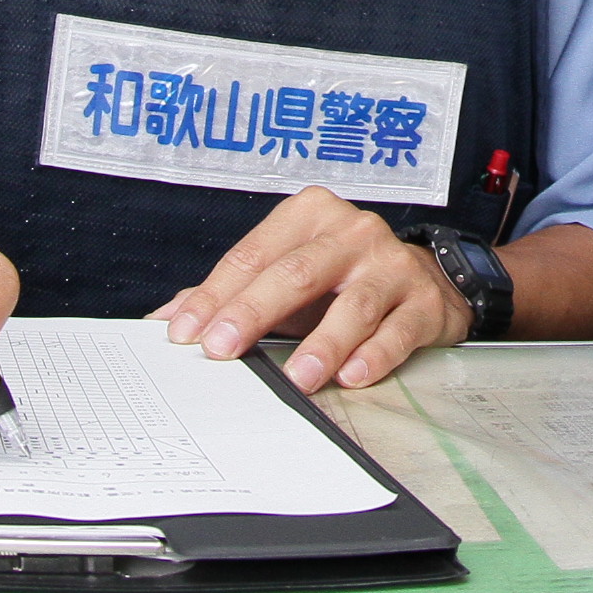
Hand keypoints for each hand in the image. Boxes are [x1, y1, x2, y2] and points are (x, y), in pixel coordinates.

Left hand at [155, 189, 469, 393]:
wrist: (426, 280)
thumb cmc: (343, 278)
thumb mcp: (287, 272)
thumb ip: (231, 293)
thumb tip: (166, 320)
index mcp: (310, 215)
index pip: (254, 255)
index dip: (216, 295)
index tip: (185, 331)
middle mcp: (353, 232)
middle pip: (297, 272)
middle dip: (254, 311)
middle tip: (223, 348)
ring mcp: (392, 265)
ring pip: (354, 304)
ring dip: (322, 343)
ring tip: (296, 376)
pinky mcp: (423, 302)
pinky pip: (396, 330)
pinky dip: (374, 354)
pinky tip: (352, 374)